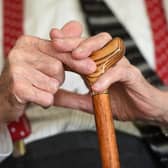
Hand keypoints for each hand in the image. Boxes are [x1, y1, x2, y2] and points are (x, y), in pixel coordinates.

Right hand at [0, 21, 95, 121]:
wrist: (5, 97)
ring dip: (50, 91)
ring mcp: (16, 69)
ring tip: (38, 88)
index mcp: (29, 43)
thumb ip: (62, 46)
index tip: (91, 67)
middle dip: (57, 79)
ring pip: (53, 84)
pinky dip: (45, 101)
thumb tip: (77, 27)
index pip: (59, 49)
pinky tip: (35, 97)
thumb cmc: (28, 78)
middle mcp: (20, 52)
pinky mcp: (17, 87)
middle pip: (58, 68)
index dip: (76, 60)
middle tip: (45, 81)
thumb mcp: (45, 61)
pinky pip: (46, 97)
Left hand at [51, 30, 167, 124]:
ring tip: (77, 57)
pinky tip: (96, 86)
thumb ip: (71, 99)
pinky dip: (107, 77)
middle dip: (74, 41)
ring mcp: (120, 65)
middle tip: (58, 43)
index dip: (66, 44)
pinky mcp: (132, 75)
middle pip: (92, 41)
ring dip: (91, 49)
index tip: (52, 40)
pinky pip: (119, 71)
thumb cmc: (116, 102)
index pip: (81, 49)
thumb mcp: (89, 102)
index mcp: (97, 65)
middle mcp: (108, 60)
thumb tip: (51, 97)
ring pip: (108, 47)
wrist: (141, 109)